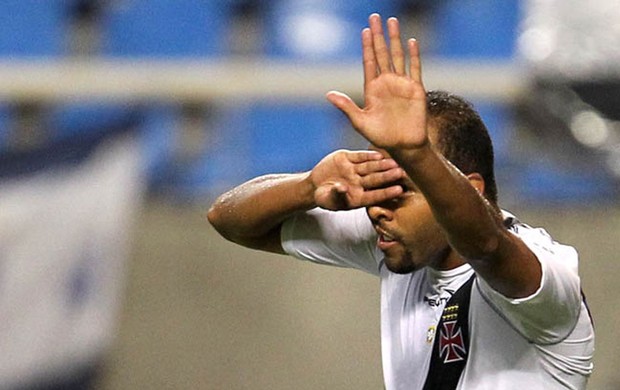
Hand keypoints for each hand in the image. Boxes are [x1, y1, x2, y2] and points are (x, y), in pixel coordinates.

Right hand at [309, 150, 403, 210]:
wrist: (314, 184)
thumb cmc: (324, 197)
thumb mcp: (328, 199)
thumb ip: (337, 195)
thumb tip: (343, 188)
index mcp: (358, 197)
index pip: (374, 195)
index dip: (386, 192)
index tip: (398, 190)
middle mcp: (359, 183)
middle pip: (375, 179)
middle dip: (388, 176)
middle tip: (401, 173)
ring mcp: (354, 170)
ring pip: (370, 167)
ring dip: (382, 165)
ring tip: (394, 163)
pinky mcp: (347, 158)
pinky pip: (360, 156)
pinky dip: (368, 155)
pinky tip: (379, 154)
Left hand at [326, 14, 428, 151]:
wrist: (403, 146)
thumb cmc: (380, 136)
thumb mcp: (360, 122)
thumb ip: (346, 107)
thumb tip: (328, 94)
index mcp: (372, 88)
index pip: (369, 61)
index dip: (366, 46)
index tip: (364, 30)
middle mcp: (386, 82)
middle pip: (382, 53)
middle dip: (378, 35)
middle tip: (375, 16)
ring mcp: (401, 84)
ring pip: (397, 56)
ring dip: (395, 39)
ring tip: (392, 21)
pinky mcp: (416, 89)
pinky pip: (415, 68)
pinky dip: (413, 55)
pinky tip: (411, 42)